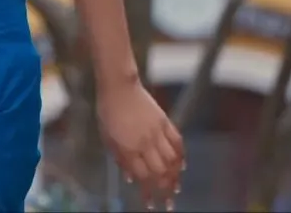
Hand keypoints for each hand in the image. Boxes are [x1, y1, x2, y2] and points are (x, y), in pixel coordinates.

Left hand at [98, 78, 185, 209]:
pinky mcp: (165, 122)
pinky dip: (181, 156)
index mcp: (128, 149)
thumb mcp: (108, 140)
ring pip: (172, 160)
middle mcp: (145, 143)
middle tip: (169, 203)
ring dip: (175, 177)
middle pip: (160, 172)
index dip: (148, 194)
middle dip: (165, 191)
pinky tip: (182, 167)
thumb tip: (131, 179)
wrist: (120, 88)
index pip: (142, 178)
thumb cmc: (108, 114)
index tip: (150, 205)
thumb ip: (121, 160)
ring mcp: (157, 132)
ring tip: (177, 189)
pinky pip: (177, 141)